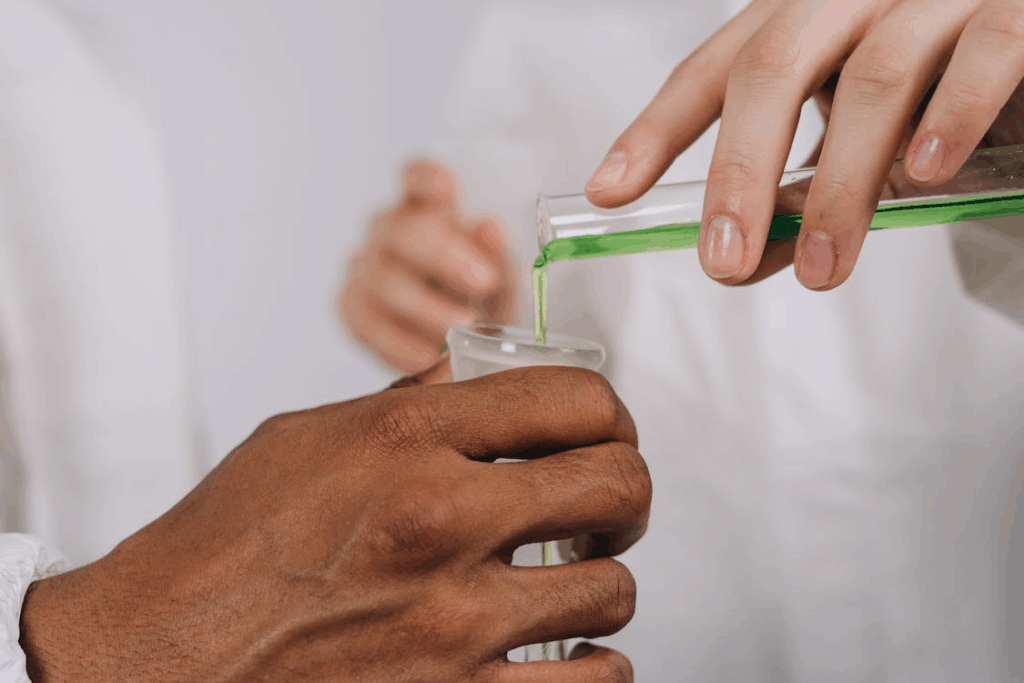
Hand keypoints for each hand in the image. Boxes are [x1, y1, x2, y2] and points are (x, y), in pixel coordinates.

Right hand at [19, 364, 645, 682]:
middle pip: (618, 482)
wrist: (162, 656)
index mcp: (405, 439)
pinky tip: (565, 650)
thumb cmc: (224, 547)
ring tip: (571, 581)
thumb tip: (479, 380)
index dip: (610, 411)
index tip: (604, 430)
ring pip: (614, 588)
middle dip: (626, 490)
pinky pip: (592, 681)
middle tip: (605, 504)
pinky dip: (593, 664)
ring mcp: (453, 620)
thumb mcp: (308, 437)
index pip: (574, 397)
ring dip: (602, 582)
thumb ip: (408, 404)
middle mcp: (439, 519)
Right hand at [342, 159, 516, 372]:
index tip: (448, 191)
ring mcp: (366, 267)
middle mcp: (390, 230)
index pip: (416, 176)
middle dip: (443, 255)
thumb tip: (491, 227)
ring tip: (460, 328)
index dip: (427, 178)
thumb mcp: (501, 274)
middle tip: (483, 282)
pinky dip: (397, 342)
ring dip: (425, 307)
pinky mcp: (352, 307)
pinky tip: (426, 356)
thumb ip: (497, 251)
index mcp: (429, 207)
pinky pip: (366, 322)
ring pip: (383, 280)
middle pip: (402, 230)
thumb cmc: (480, 298)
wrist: (453, 347)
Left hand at [587, 0, 1023, 289]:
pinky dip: (951, 116)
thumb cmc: (929, 87)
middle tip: (723, 260)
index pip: (712, 71)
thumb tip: (742, 261)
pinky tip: (921, 176)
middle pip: (773, 66)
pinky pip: (986, 54)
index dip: (655, 131)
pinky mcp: (1015, 10)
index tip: (610, 192)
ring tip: (822, 266)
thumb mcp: (847, 138)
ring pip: (874, 79)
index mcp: (800, 17)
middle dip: (739, 172)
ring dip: (840, 185)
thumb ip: (795, 192)